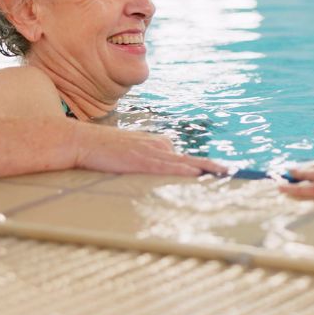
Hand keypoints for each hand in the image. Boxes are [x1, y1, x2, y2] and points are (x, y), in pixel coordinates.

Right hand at [73, 125, 226, 175]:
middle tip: (232, 172)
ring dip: (205, 168)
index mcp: (157, 143)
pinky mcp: (140, 160)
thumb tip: (158, 167)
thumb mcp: (129, 151)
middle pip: (190, 158)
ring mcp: (150, 151)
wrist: (82, 141)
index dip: (203, 167)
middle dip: (210, 167)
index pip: (185, 158)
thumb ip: (145, 159)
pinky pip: (166, 167)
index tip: (221, 172)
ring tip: (225, 173)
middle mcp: (158, 145)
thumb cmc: (104, 148)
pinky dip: (183, 171)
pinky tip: (196, 174)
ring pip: (184, 162)